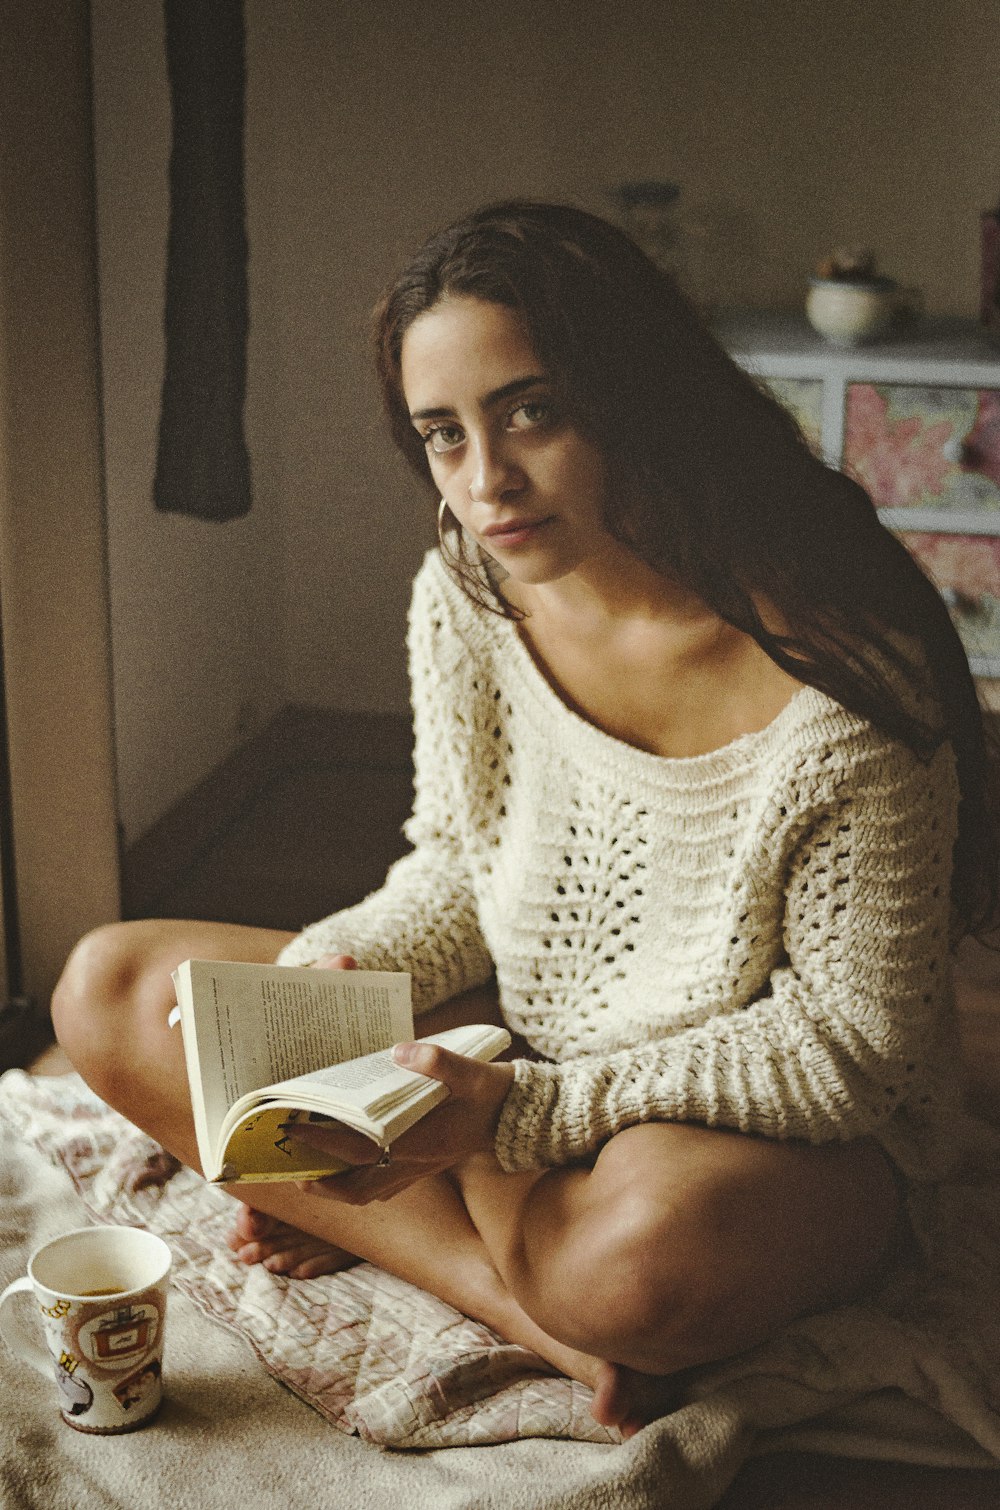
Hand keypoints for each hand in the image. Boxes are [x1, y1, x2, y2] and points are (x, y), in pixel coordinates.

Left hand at [285, 1041, 515, 1204]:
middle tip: (290, 1165)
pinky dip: (357, 1185)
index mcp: (421, 1141)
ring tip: (308, 1172)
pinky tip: (345, 1170)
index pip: (361, 1150)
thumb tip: (401, 1051)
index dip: (324, 1143)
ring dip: (335, 1188)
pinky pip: (381, 1188)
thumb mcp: (472, 1072)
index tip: (294, 1128)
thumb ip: (439, 1062)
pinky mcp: (423, 1170)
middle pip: (356, 1189)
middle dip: (320, 1182)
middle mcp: (416, 1164)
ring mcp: (419, 1171)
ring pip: (367, 1194)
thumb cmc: (493, 1093)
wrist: (520, 1117)